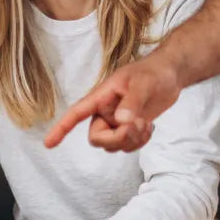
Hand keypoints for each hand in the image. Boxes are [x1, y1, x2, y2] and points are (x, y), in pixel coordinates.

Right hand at [43, 54, 182, 152]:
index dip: (61, 128)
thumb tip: (121, 121)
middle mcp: (104, 111)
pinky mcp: (128, 128)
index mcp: (100, 97)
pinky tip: (148, 128)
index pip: (75, 113)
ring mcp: (116, 121)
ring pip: (113, 145)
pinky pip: (126, 146)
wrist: (170, 75)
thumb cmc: (153, 72)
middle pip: (97, 138)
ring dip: (130, 140)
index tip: (48, 144)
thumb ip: (132, 102)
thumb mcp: (143, 84)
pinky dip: (139, 142)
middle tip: (137, 126)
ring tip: (145, 124)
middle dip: (117, 138)